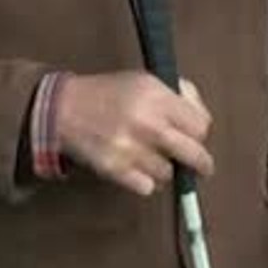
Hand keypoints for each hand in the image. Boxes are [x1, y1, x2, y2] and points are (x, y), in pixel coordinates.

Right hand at [54, 72, 212, 195]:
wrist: (64, 109)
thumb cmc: (109, 93)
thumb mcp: (146, 80)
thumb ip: (179, 94)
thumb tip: (201, 118)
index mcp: (158, 96)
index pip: (201, 126)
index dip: (200, 133)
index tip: (196, 138)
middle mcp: (149, 123)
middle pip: (194, 155)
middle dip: (201, 164)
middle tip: (203, 168)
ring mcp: (132, 149)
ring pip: (169, 174)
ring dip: (165, 169)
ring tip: (152, 158)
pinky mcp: (116, 170)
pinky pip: (147, 187)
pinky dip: (146, 182)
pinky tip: (138, 169)